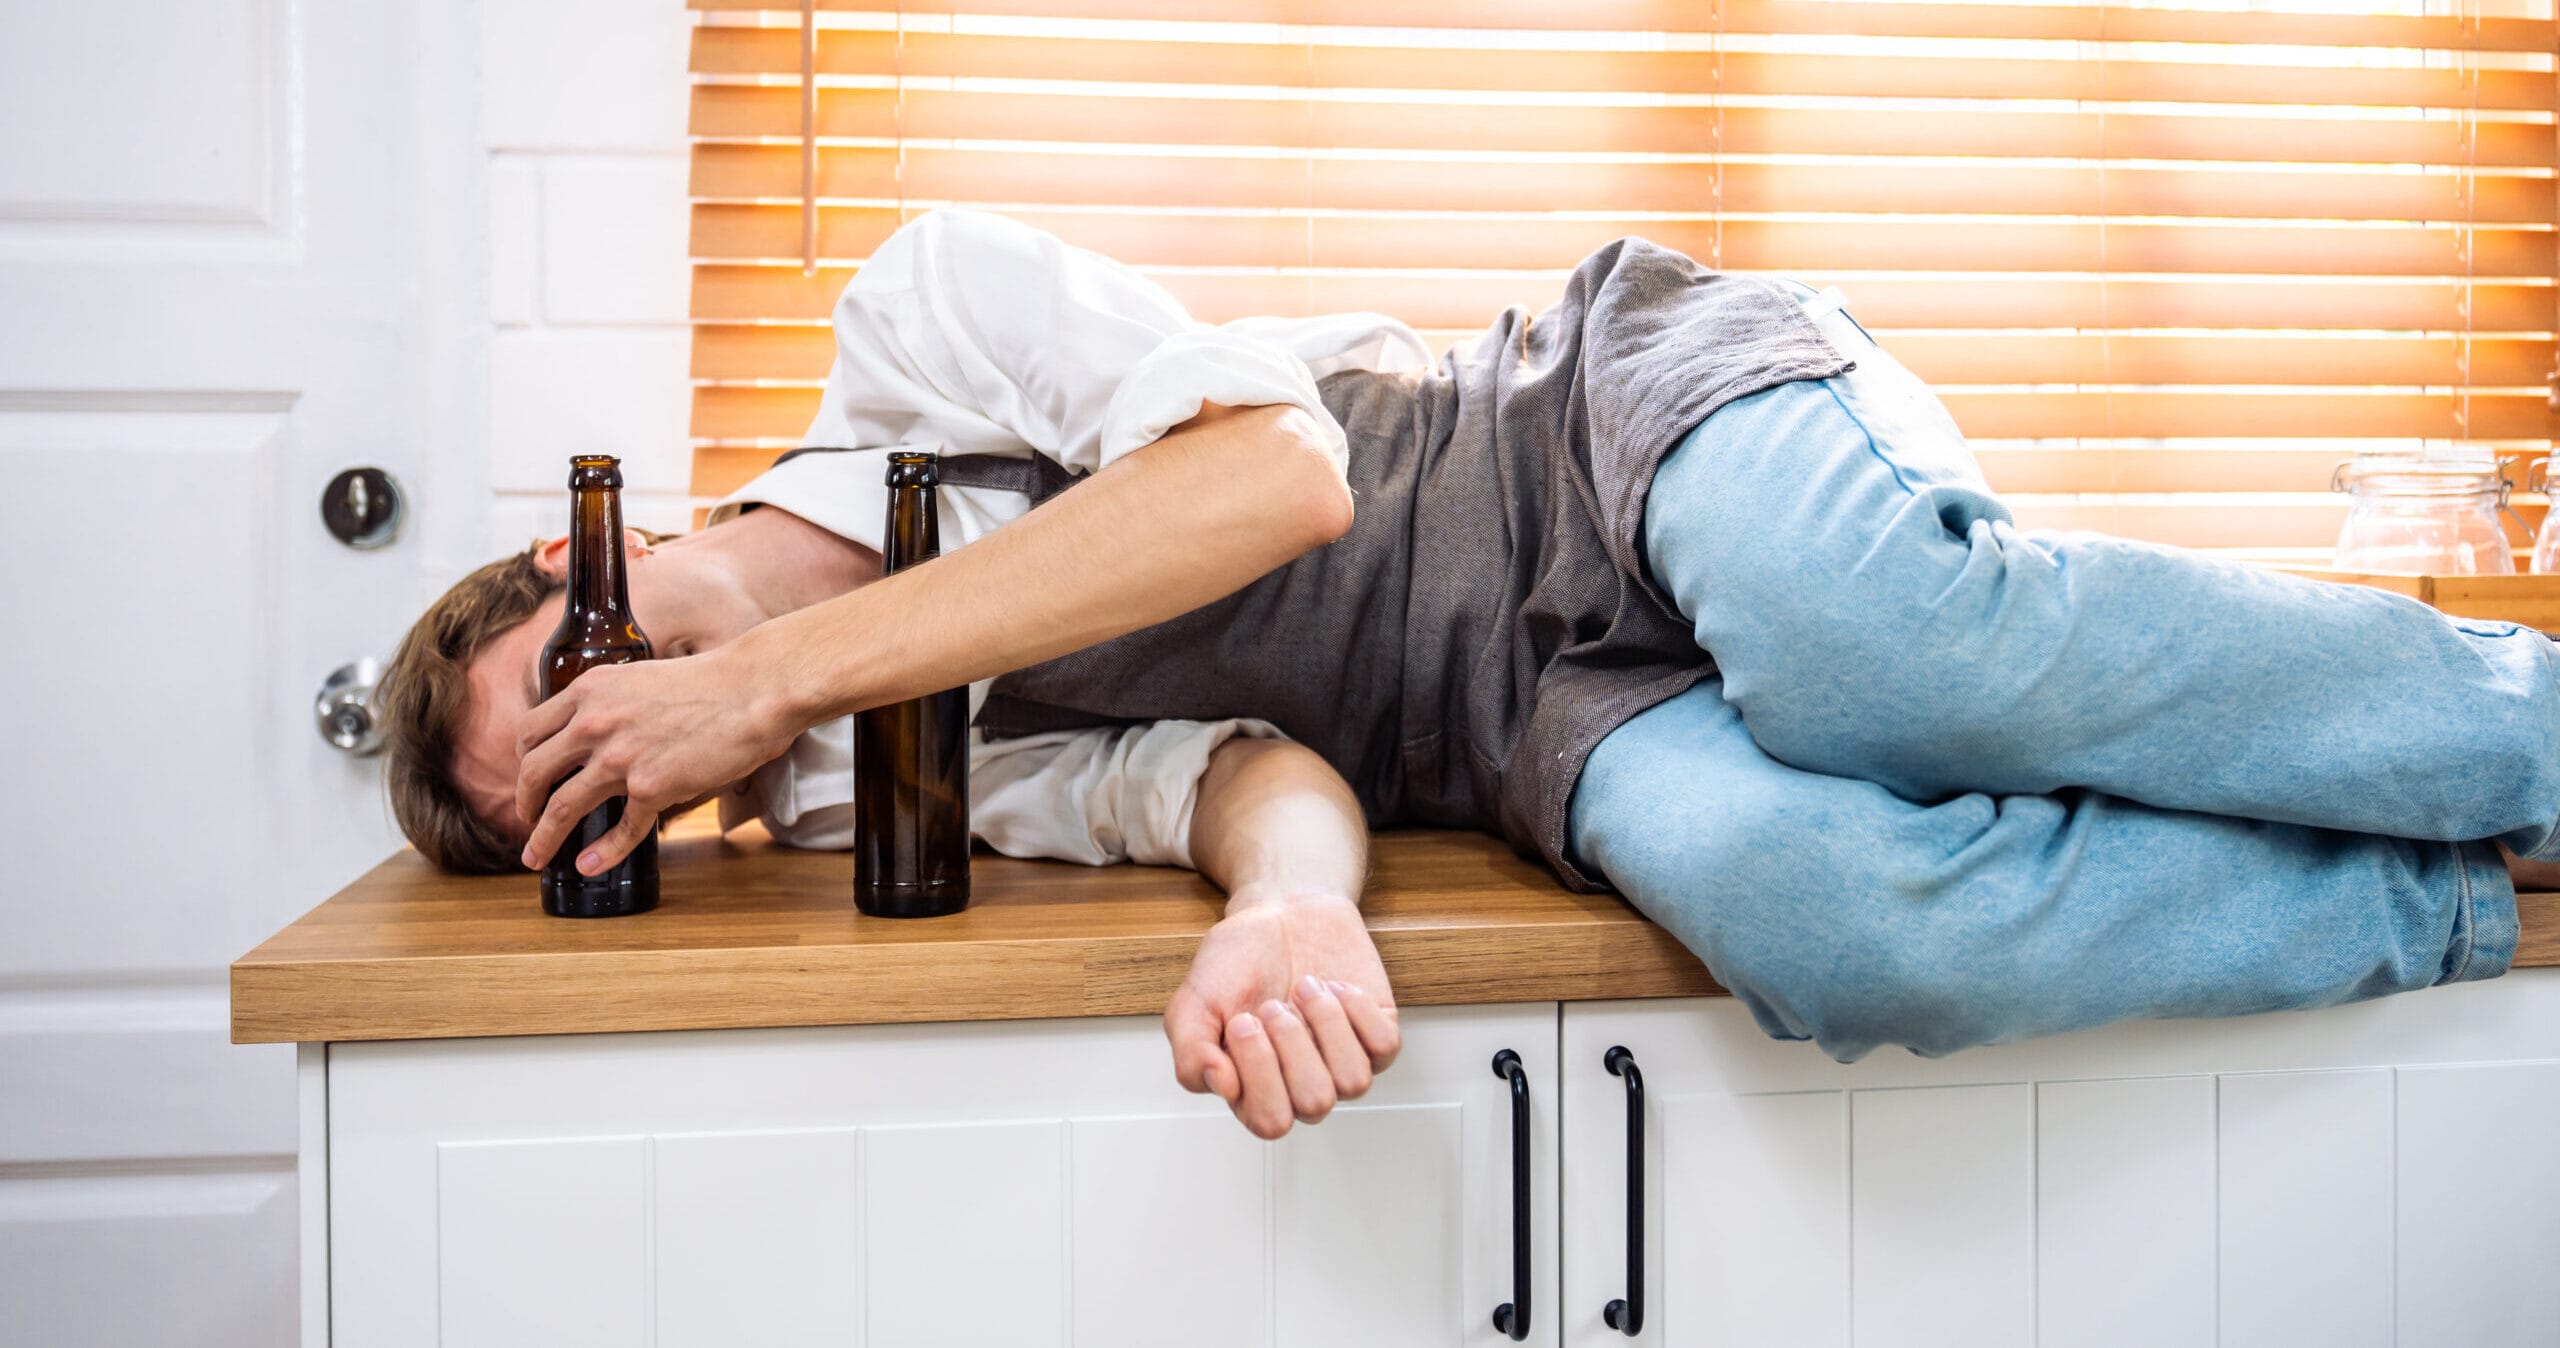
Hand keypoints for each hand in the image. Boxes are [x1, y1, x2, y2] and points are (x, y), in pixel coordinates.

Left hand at [514, 649, 796, 872]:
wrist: (753, 691)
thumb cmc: (712, 681)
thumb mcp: (642, 678)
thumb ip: (614, 703)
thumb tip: (606, 731)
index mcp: (590, 691)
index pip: (531, 730)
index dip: (523, 760)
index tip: (530, 777)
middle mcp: (595, 724)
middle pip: (533, 771)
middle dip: (524, 801)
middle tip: (527, 819)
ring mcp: (621, 758)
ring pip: (562, 806)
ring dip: (543, 837)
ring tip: (535, 857)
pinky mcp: (651, 787)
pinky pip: (619, 830)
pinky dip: (601, 853)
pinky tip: (589, 866)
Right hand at [1163, 887, 1400, 1139]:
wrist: (1280, 912)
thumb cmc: (1238, 961)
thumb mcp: (1193, 1002)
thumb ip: (1192, 1052)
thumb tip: (1222, 1085)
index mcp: (1255, 1091)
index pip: (1269, 1121)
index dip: (1259, 1070)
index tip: (1242, 1020)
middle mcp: (1301, 1087)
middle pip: (1314, 1103)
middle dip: (1291, 1044)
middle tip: (1271, 1005)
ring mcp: (1342, 1064)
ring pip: (1353, 1080)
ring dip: (1324, 1023)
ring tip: (1303, 988)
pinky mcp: (1376, 1035)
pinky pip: (1384, 1048)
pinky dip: (1357, 1010)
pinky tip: (1333, 987)